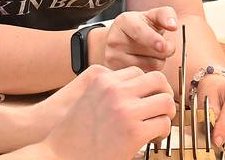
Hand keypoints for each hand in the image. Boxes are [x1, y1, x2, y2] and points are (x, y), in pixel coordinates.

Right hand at [37, 66, 174, 159]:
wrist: (58, 155)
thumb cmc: (72, 133)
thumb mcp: (87, 98)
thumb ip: (109, 90)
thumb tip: (137, 92)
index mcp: (102, 78)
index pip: (138, 72)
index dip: (146, 87)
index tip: (148, 99)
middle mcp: (114, 90)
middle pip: (157, 79)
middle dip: (163, 93)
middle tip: (161, 109)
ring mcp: (125, 109)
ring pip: (166, 101)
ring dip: (166, 114)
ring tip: (157, 125)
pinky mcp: (133, 132)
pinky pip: (163, 124)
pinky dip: (162, 133)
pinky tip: (151, 139)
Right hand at [97, 7, 177, 72]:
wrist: (120, 40)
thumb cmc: (142, 27)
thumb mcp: (152, 16)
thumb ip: (166, 15)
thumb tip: (173, 25)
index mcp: (124, 21)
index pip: (139, 30)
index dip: (152, 39)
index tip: (163, 46)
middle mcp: (115, 40)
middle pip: (151, 51)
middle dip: (165, 50)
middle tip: (162, 45)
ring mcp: (113, 58)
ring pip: (151, 66)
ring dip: (158, 61)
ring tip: (150, 54)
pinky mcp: (117, 73)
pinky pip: (145, 78)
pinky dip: (150, 72)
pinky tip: (143, 63)